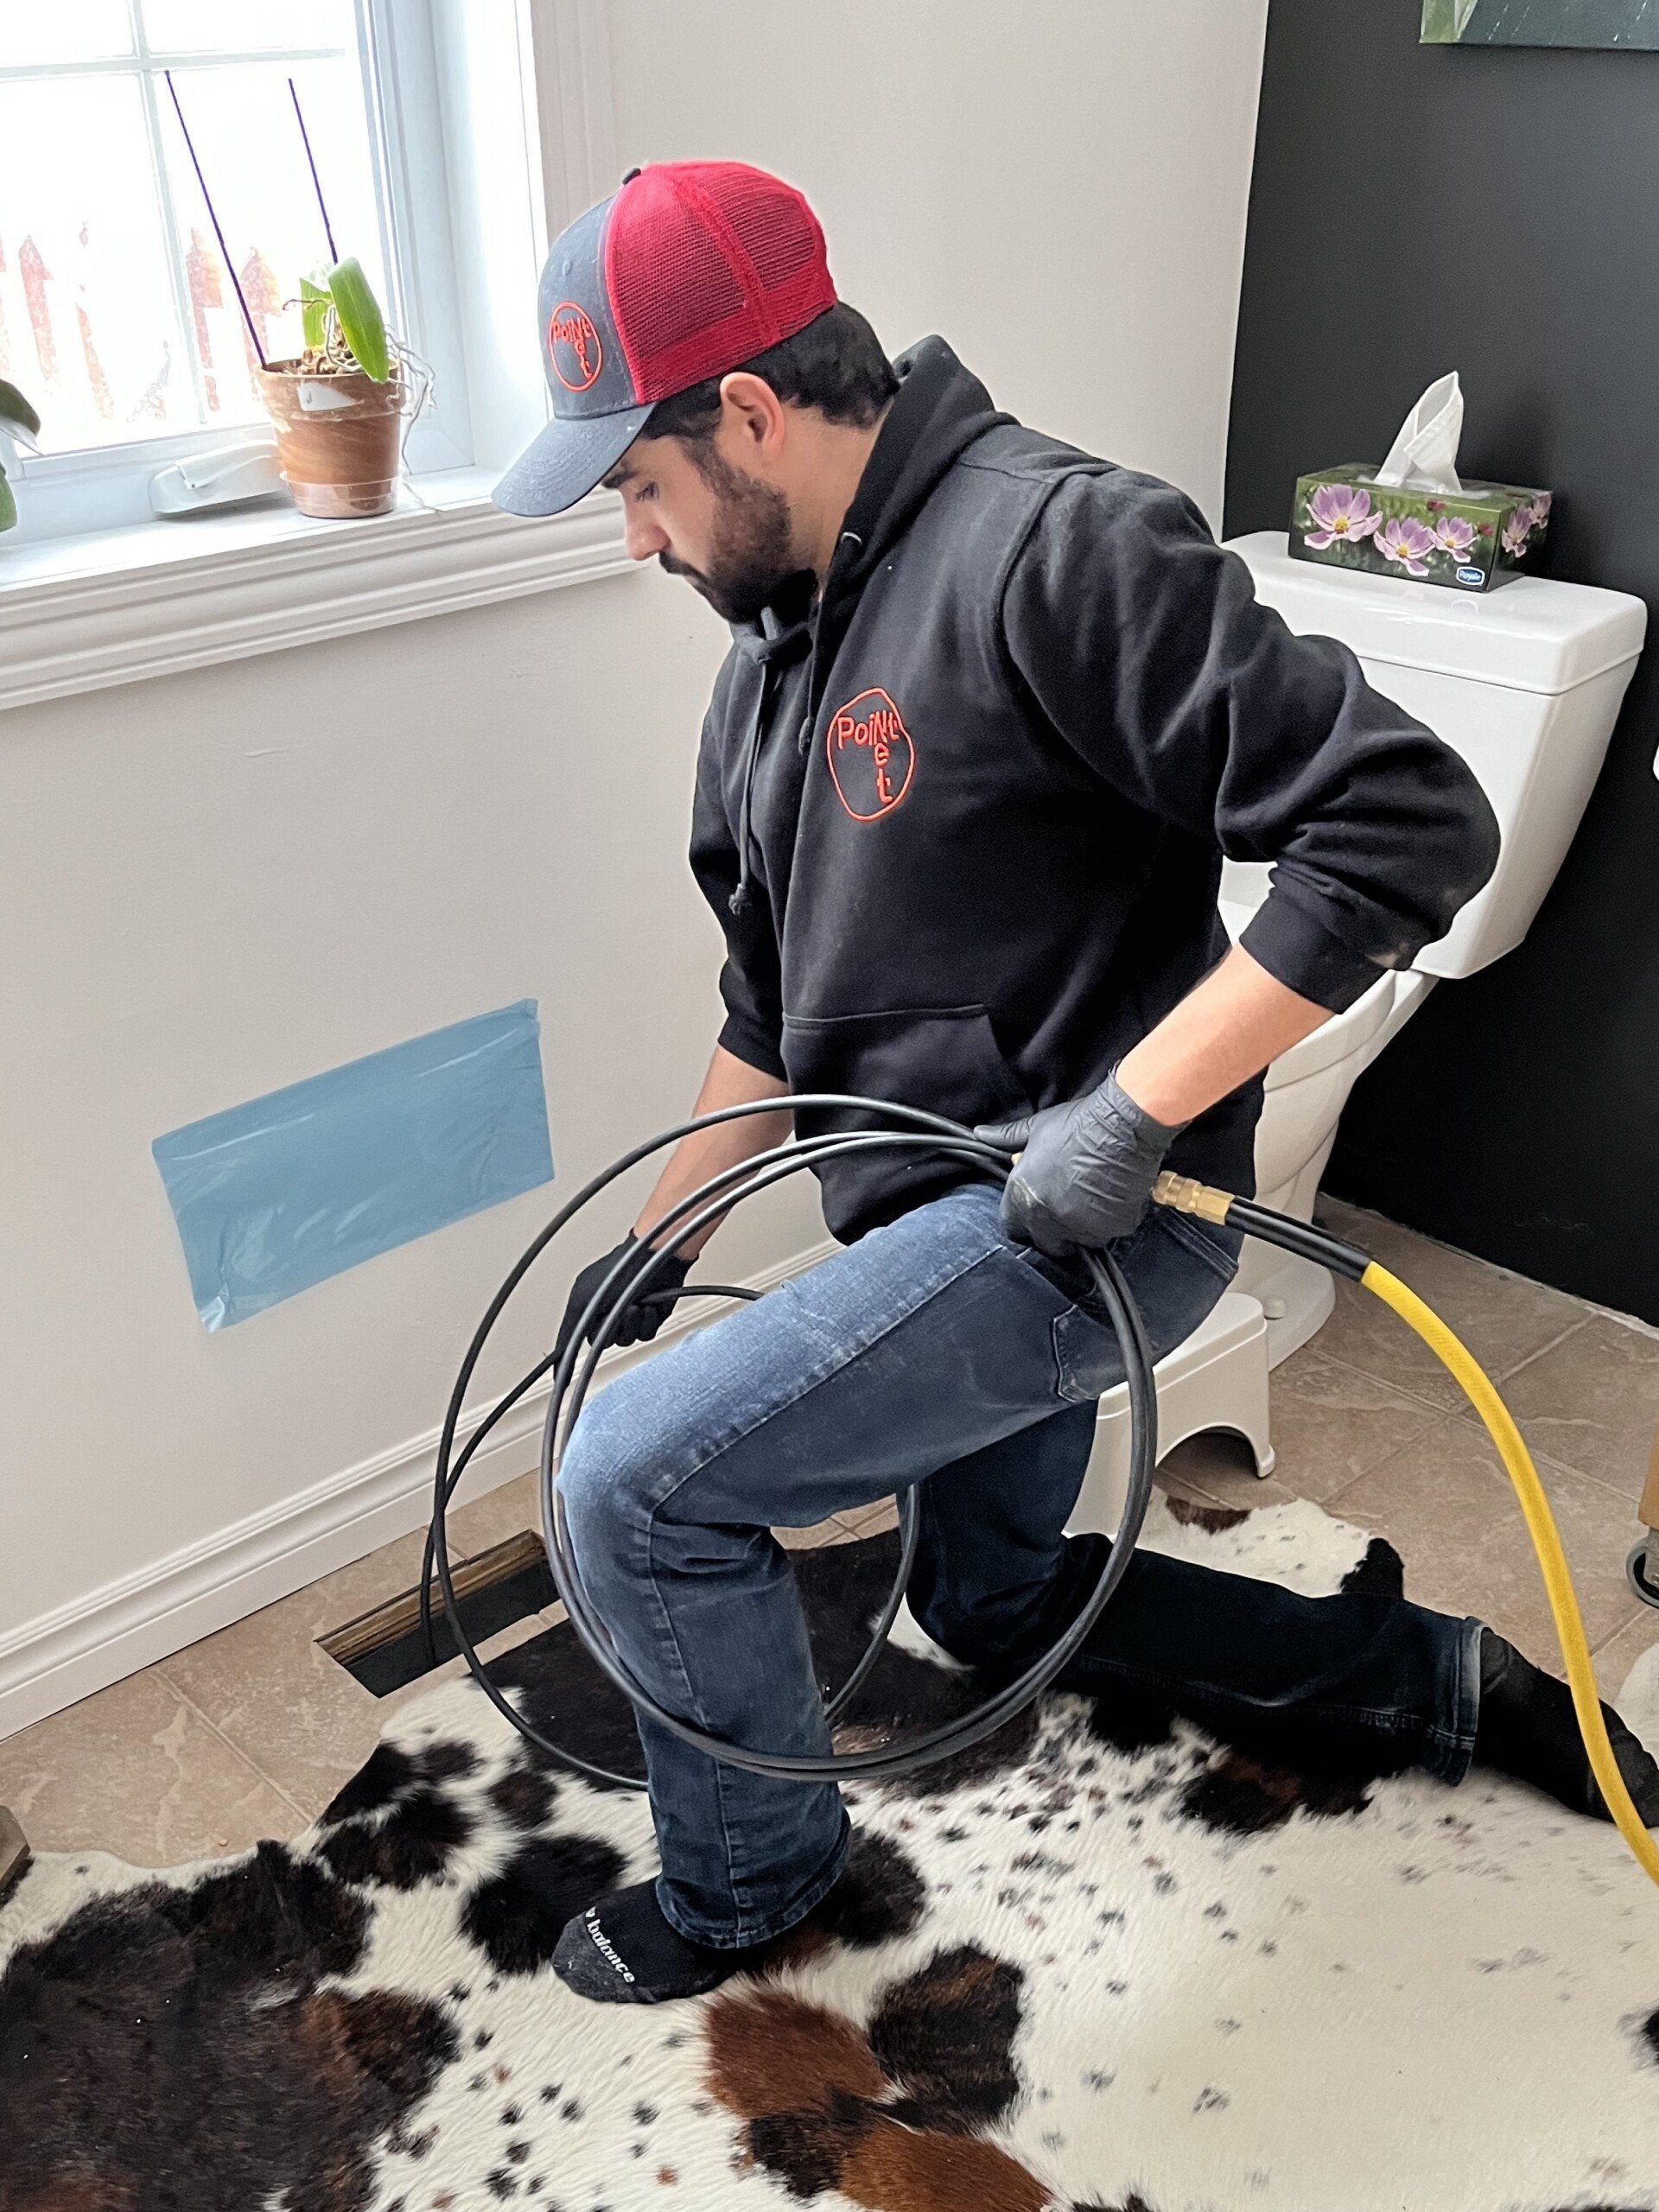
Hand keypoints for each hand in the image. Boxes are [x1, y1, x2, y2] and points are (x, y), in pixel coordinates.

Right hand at [554, 1235, 690, 1362]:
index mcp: (586, 1309)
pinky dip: (646, 1322)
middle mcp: (605, 1315)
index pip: (572, 1342)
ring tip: (634, 1303)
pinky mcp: (649, 1320)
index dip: (568, 1363)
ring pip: (625, 1341)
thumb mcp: (581, 1300)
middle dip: (609, 1330)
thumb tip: (560, 1353)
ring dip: (630, 1324)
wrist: (653, 1260)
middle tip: (614, 1312)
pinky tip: (647, 1305)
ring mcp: (628, 1318)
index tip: (562, 1383)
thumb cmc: (617, 1270)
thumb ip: (569, 1330)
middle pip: (602, 1343)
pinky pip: (645, 1336)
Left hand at [976, 1071, 1183, 1257]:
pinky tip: (1114, 1198)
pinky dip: (1110, 1222)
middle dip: (1054, 1233)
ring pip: (1080, 1242)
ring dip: (1084, 1229)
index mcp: (1023, 1196)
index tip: (1037, 1212)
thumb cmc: (1077, 1125)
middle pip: (1046, 1244)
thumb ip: (1006, 1138)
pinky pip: (1108, 1234)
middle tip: (1068, 1210)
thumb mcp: (1036, 1128)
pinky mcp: (1110, 1229)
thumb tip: (980, 1133)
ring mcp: (1080, 1228)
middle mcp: (1047, 1218)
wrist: (1120, 1127)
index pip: (1012, 1228)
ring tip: (1093, 1200)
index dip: (1024, 1222)